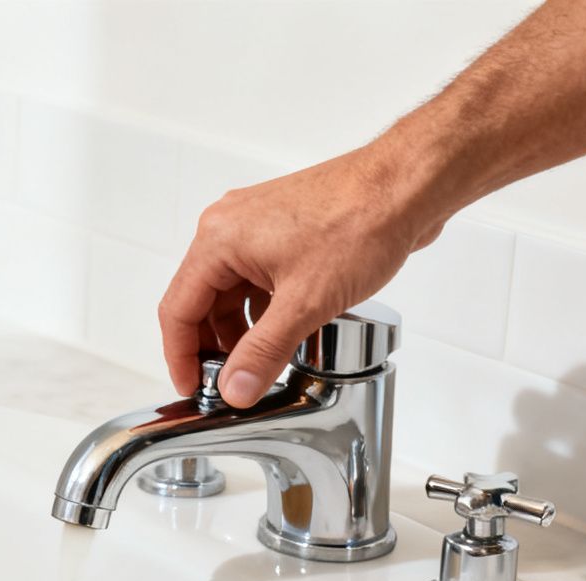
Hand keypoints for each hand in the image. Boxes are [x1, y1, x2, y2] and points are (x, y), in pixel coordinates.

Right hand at [159, 144, 441, 405]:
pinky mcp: (282, 230)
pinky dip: (263, 309)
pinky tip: (285, 331)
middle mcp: (229, 226)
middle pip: (201, 301)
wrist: (407, 185)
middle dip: (213, 347)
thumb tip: (235, 389)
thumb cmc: (361, 221)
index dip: (180, 357)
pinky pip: (256, 278)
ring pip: (231, 291)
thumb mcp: (305, 303)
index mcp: (219, 239)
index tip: (192, 389)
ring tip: (262, 362)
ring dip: (241, 330)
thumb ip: (264, 352)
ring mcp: (256, 226)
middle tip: (230, 383)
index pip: (178, 310)